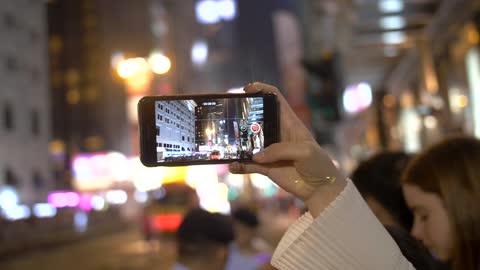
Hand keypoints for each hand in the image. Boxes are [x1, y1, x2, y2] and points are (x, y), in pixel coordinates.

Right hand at [229, 82, 346, 216]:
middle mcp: (277, 134)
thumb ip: (280, 150)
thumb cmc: (318, 164)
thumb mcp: (305, 151)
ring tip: (226, 143)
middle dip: (243, 115)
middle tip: (230, 116)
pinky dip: (239, 165)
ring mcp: (270, 151)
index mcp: (289, 122)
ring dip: (237, 143)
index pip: (275, 98)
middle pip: (256, 119)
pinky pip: (248, 165)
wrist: (321, 188)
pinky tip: (232, 166)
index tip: (248, 89)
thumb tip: (256, 156)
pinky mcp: (266, 167)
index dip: (262, 90)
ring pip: (248, 143)